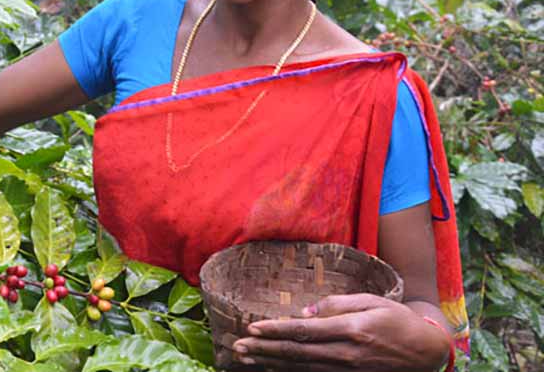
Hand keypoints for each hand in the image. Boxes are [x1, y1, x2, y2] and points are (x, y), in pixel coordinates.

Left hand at [231, 294, 449, 371]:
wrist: (428, 353)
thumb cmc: (398, 320)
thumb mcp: (370, 301)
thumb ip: (336, 304)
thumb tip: (304, 313)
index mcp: (350, 330)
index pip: (304, 331)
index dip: (275, 330)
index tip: (252, 327)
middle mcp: (346, 354)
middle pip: (296, 353)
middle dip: (264, 349)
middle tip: (238, 346)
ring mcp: (348, 370)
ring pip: (301, 368)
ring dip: (271, 362)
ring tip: (247, 358)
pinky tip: (274, 368)